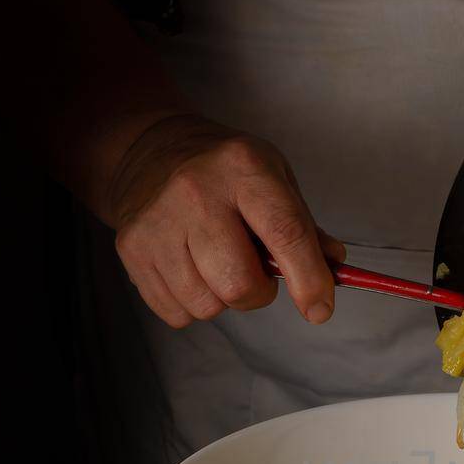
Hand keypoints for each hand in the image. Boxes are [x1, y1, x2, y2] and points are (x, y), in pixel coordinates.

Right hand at [107, 114, 345, 327]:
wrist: (149, 151)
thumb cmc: (222, 170)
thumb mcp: (273, 177)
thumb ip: (304, 226)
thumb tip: (332, 267)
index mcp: (243, 168)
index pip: (285, 233)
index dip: (308, 279)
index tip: (319, 308)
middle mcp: (195, 192)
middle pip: (239, 283)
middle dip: (258, 293)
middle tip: (256, 271)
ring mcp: (157, 222)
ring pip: (206, 305)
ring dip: (222, 298)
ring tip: (217, 263)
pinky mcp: (131, 249)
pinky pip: (177, 313)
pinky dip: (193, 303)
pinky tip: (191, 268)